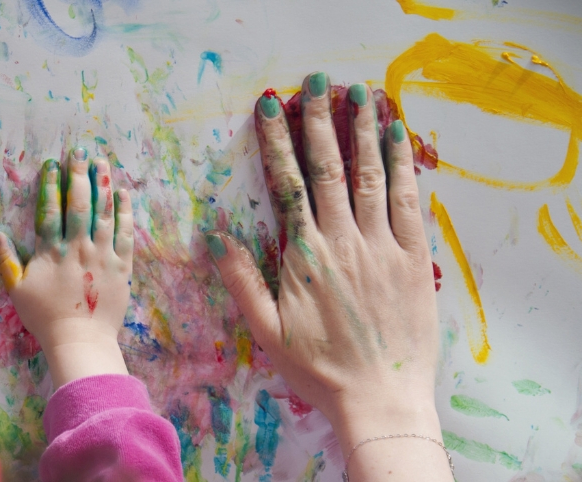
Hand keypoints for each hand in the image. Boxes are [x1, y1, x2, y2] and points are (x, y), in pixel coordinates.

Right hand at [0, 149, 133, 387]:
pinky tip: (123, 194)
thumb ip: (5, 259)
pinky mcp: (121, 266)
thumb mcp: (17, 290)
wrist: (80, 341)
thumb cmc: (45, 317)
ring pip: (104, 213)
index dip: (51, 184)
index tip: (52, 164)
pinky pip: (125, 234)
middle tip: (80, 151)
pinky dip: (124, 212)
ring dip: (103, 184)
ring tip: (102, 162)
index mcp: (52, 251)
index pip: (50, 209)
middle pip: (79, 203)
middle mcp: (79, 247)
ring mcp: (102, 255)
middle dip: (79, 174)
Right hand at [206, 72, 449, 478]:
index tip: (270, 107)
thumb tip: (215, 234)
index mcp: (305, 255)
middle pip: (330, 168)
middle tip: (316, 83)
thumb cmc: (318, 370)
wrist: (379, 398)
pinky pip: (408, 201)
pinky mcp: (413, 258)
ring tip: (361, 94)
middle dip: (321, 121)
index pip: (288, 183)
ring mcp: (382, 246)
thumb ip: (241, 279)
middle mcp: (344, 240)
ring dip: (364, 131)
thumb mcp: (266, 330)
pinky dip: (404, 165)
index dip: (278, 141)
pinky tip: (399, 138)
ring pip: (370, 176)